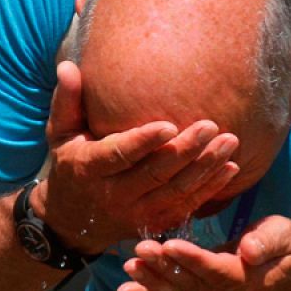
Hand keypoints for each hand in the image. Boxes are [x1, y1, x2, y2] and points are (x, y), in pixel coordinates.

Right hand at [36, 61, 239, 252]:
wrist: (71, 221)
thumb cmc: (68, 165)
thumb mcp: (59, 134)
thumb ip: (67, 101)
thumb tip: (67, 65)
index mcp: (89, 169)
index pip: (120, 155)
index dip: (144, 143)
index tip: (169, 125)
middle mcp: (114, 196)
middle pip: (155, 174)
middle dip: (185, 151)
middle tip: (211, 125)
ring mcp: (136, 214)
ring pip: (175, 192)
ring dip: (205, 169)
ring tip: (230, 142)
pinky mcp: (153, 224)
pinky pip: (186, 207)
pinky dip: (210, 190)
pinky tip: (230, 168)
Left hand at [115, 215, 290, 290]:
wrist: (283, 274)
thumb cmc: (283, 247)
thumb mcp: (284, 236)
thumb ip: (269, 242)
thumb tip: (249, 250)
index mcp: (250, 280)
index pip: (218, 271)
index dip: (194, 260)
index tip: (171, 246)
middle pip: (193, 284)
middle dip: (164, 267)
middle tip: (141, 250)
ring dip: (152, 281)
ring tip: (129, 267)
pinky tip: (125, 289)